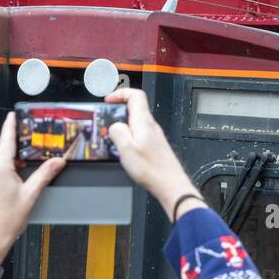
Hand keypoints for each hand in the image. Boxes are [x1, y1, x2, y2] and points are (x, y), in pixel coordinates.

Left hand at [0, 112, 64, 264]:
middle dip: (17, 146)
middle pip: (4, 149)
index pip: (6, 139)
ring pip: (0, 160)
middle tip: (32, 142)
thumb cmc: (7, 220)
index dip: (10, 125)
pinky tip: (17, 177)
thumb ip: (44, 175)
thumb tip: (58, 162)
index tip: (13, 115)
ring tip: (27, 164)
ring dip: (13, 160)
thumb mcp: (30, 195)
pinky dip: (6, 169)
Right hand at [104, 88, 199, 219]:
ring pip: (136, 122)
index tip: (109, 100)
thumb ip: (117, 132)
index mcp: (144, 122)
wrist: (170, 184)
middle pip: (135, 107)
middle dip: (119, 110)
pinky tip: (125, 149)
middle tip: (108, 118)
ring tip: (114, 137)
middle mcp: (151, 126)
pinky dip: (129, 136)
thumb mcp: (126, 149)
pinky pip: (139, 134)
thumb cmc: (152, 169)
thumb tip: (114, 126)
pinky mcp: (155, 145)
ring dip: (123, 125)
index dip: (120, 93)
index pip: (135, 95)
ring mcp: (154, 135)